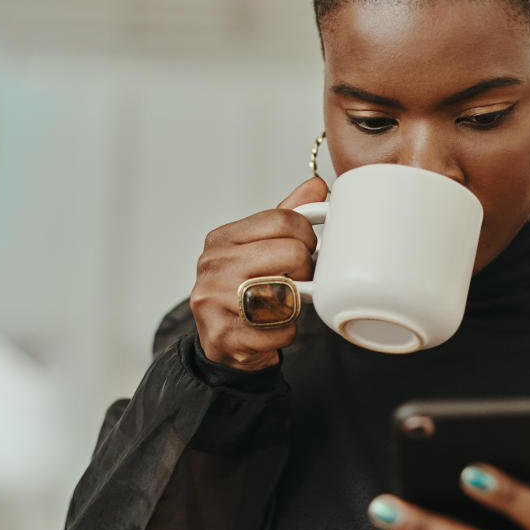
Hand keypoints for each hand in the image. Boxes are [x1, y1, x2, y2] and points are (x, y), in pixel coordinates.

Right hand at [190, 177, 328, 370]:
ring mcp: (214, 301)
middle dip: (306, 269)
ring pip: (287, 294)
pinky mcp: (224, 336)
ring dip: (295, 303)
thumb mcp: (260, 247)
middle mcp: (213, 266)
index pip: (283, 220)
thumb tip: (316, 187)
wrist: (221, 342)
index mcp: (221, 239)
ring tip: (283, 304)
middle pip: (291, 254)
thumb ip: (286, 216)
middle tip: (298, 280)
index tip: (307, 249)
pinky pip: (280, 330)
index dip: (307, 236)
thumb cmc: (244, 290)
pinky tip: (271, 329)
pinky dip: (286, 332)